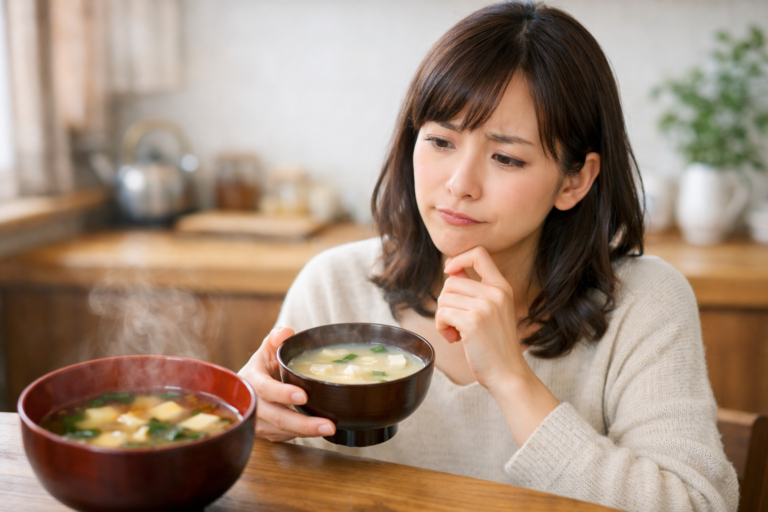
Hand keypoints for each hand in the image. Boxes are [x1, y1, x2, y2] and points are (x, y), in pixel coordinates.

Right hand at [238, 327, 335, 441]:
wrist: (248, 390)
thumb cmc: (262, 368)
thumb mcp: (266, 350)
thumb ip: (275, 339)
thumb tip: (286, 332)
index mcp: (252, 381)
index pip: (266, 389)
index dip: (283, 393)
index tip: (304, 396)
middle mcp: (253, 406)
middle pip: (279, 418)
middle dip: (304, 424)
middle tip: (329, 426)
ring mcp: (258, 423)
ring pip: (284, 431)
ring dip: (308, 432)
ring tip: (330, 429)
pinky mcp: (267, 434)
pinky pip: (286, 437)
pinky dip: (304, 435)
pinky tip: (319, 430)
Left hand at [435, 246, 526, 389]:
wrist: (507, 373)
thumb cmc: (495, 344)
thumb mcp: (491, 310)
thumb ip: (474, 289)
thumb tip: (450, 267)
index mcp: (502, 287)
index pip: (479, 253)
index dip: (459, 259)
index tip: (450, 272)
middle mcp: (495, 293)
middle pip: (451, 281)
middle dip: (446, 302)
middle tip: (454, 322)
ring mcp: (485, 306)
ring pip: (444, 298)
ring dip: (442, 317)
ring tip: (455, 332)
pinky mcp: (473, 322)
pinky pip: (442, 314)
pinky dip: (441, 327)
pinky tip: (453, 338)